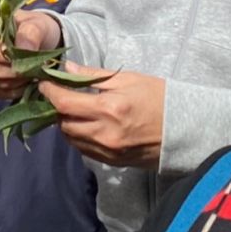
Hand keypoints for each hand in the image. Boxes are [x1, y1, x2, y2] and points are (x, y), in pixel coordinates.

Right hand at [0, 9, 61, 99]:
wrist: (44, 42)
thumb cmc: (36, 28)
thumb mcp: (37, 24)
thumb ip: (29, 33)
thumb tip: (23, 49)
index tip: (15, 53)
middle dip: (10, 69)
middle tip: (30, 67)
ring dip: (15, 80)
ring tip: (31, 73)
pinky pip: (0, 93)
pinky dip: (16, 90)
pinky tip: (27, 82)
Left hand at [40, 63, 164, 167]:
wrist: (187, 130)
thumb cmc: (159, 97)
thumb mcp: (128, 79)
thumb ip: (93, 75)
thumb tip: (66, 68)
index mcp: (109, 109)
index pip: (64, 103)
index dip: (49, 92)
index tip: (43, 81)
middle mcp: (105, 134)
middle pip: (63, 123)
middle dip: (55, 108)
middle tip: (57, 93)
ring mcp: (108, 152)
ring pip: (71, 139)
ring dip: (66, 123)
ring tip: (71, 108)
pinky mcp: (112, 163)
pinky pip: (84, 150)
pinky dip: (78, 136)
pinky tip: (85, 124)